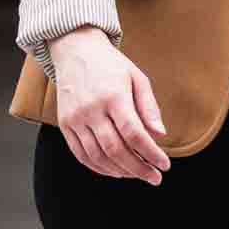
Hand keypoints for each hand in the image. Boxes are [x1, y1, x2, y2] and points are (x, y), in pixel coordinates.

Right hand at [49, 26, 171, 184]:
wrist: (75, 51)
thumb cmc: (111, 65)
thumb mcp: (137, 77)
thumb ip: (149, 107)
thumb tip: (160, 135)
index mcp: (113, 96)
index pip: (134, 133)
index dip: (150, 153)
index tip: (164, 165)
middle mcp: (92, 109)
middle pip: (116, 149)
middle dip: (138, 168)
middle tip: (154, 177)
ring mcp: (75, 118)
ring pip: (97, 156)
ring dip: (120, 171)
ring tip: (137, 174)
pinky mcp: (64, 125)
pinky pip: (81, 154)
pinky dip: (98, 167)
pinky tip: (115, 171)